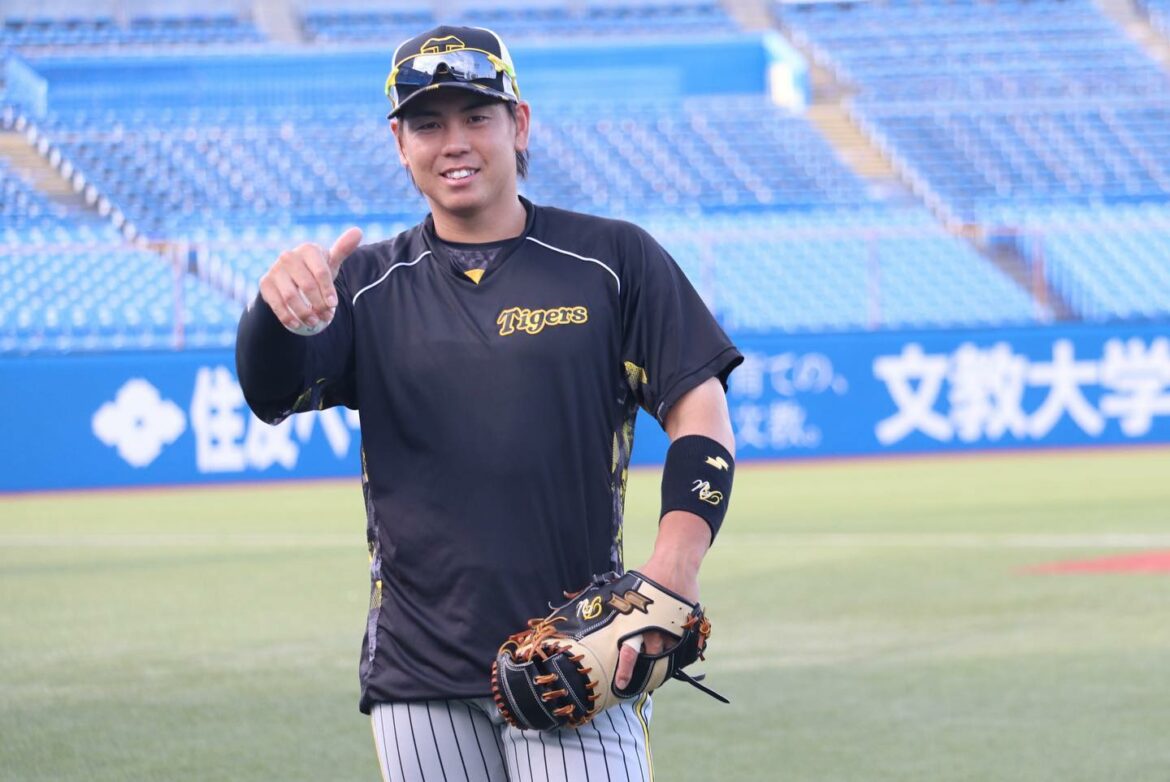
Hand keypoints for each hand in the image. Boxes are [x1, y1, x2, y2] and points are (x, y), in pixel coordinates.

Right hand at [259, 227, 362, 333]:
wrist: (289, 277)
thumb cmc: (315, 269)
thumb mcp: (329, 262)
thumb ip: (343, 249)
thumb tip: (358, 231)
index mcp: (308, 250)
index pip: (321, 272)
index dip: (328, 291)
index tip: (333, 305)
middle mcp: (289, 257)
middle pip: (307, 286)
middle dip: (318, 305)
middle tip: (326, 317)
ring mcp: (275, 269)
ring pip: (291, 296)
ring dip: (304, 313)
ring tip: (314, 322)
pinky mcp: (265, 283)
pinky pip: (276, 303)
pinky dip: (287, 317)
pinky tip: (297, 325)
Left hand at [614, 519, 704, 690]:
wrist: (675, 564)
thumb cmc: (647, 576)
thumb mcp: (624, 589)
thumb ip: (609, 602)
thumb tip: (575, 599)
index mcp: (636, 623)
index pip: (629, 653)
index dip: (625, 671)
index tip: (621, 684)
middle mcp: (655, 631)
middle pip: (651, 660)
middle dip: (645, 675)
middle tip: (642, 684)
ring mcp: (673, 630)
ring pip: (667, 655)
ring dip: (661, 662)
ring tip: (656, 670)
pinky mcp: (687, 627)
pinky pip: (684, 646)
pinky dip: (679, 651)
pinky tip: (674, 653)